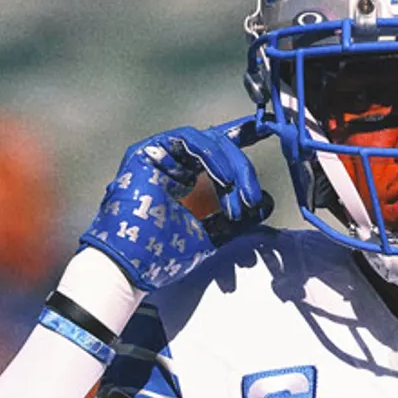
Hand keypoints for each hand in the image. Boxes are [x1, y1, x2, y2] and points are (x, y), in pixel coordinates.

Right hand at [79, 117, 273, 289]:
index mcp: (184, 179)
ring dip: (231, 165)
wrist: (131, 266)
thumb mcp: (212, 233)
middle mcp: (172, 164)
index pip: (217, 153)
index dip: (242, 138)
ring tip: (242, 194)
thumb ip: (237, 218)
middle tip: (253, 196)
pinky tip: (225, 180)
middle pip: (218, 147)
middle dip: (242, 169)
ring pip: (207, 141)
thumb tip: (265, 203)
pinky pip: (189, 140)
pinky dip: (213, 157)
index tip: (266, 131)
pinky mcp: (148, 152)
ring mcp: (159, 156)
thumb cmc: (162, 254)